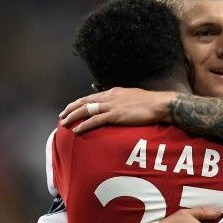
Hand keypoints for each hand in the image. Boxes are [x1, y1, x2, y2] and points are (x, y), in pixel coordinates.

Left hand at [59, 87, 177, 133]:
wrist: (160, 104)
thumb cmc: (150, 103)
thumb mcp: (132, 97)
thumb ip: (121, 100)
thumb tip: (116, 104)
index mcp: (113, 92)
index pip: (91, 97)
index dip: (79, 103)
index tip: (71, 108)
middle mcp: (110, 97)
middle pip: (84, 101)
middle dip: (71, 108)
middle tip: (62, 116)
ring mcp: (112, 105)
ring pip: (86, 110)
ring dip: (73, 117)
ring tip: (64, 123)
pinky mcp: (116, 115)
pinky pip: (95, 120)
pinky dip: (84, 125)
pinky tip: (77, 130)